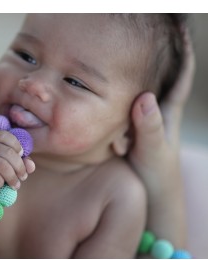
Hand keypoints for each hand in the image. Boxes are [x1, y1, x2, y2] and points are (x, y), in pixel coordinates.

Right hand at [0, 130, 34, 200]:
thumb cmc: (0, 174)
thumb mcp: (14, 166)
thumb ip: (23, 163)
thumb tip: (30, 165)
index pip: (5, 136)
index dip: (16, 146)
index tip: (21, 156)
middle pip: (7, 152)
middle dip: (19, 167)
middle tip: (23, 177)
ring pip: (2, 165)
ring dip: (13, 177)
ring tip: (16, 185)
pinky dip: (2, 183)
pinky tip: (1, 186)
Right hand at [128, 28, 194, 247]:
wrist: (153, 198)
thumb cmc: (156, 176)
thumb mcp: (153, 151)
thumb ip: (149, 126)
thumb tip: (145, 97)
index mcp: (168, 112)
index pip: (181, 74)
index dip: (182, 50)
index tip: (177, 26)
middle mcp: (159, 112)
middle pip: (163, 75)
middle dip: (159, 52)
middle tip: (146, 32)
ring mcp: (146, 120)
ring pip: (144, 88)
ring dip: (140, 70)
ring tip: (129, 50)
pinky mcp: (133, 129)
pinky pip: (128, 104)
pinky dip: (123, 92)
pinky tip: (112, 88)